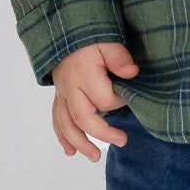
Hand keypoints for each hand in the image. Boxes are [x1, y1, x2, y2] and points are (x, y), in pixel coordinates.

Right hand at [50, 41, 140, 161]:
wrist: (65, 32)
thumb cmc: (90, 38)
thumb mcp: (107, 42)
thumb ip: (119, 57)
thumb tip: (132, 72)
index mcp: (83, 74)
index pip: (104, 99)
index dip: (120, 102)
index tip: (130, 98)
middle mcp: (69, 88)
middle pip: (82, 118)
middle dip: (101, 134)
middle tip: (121, 142)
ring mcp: (61, 94)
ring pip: (66, 124)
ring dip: (79, 143)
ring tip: (94, 157)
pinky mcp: (58, 97)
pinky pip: (57, 120)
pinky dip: (62, 137)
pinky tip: (70, 151)